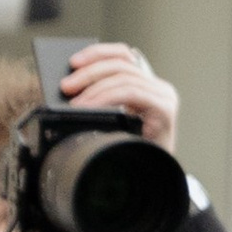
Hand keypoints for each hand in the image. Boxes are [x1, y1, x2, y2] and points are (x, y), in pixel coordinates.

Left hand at [59, 41, 178, 149]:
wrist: (152, 179)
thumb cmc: (130, 150)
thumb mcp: (112, 118)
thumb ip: (103, 98)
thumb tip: (73, 84)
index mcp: (146, 85)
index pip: (123, 55)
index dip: (97, 53)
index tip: (73, 62)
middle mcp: (158, 87)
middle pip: (121, 64)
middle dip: (89, 73)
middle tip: (66, 86)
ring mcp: (164, 97)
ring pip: (124, 77)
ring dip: (95, 88)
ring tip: (76, 103)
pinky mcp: (165, 109)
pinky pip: (132, 93)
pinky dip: (108, 98)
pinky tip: (92, 107)